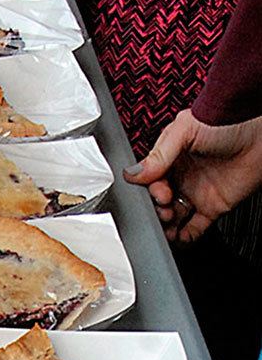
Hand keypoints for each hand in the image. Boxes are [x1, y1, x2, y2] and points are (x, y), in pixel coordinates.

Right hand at [124, 111, 261, 244]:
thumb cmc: (227, 122)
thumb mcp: (185, 131)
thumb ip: (158, 155)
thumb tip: (132, 174)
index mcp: (169, 159)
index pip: (149, 182)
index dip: (150, 191)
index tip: (158, 193)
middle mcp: (181, 177)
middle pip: (157, 202)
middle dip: (156, 209)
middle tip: (164, 208)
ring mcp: (196, 193)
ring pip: (173, 217)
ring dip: (166, 225)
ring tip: (168, 225)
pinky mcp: (214, 207)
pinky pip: (195, 227)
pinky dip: (185, 236)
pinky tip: (179, 237)